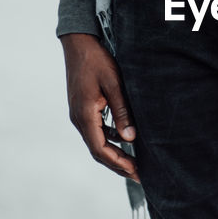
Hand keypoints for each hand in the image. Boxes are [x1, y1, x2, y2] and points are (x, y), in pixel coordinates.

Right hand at [60, 32, 139, 182]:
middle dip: (118, 165)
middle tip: (139, 175)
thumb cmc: (97, 60)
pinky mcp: (83, 109)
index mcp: (85, 115)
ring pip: (97, 142)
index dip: (119, 163)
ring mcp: (79, 115)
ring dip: (114, 154)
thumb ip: (122, 111)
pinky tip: (124, 139)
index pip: (101, 149)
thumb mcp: (114, 84)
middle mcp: (79, 119)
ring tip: (134, 162)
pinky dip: (110, 140)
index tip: (136, 171)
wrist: (79, 44)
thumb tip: (130, 138)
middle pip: (98, 151)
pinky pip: (96, 131)